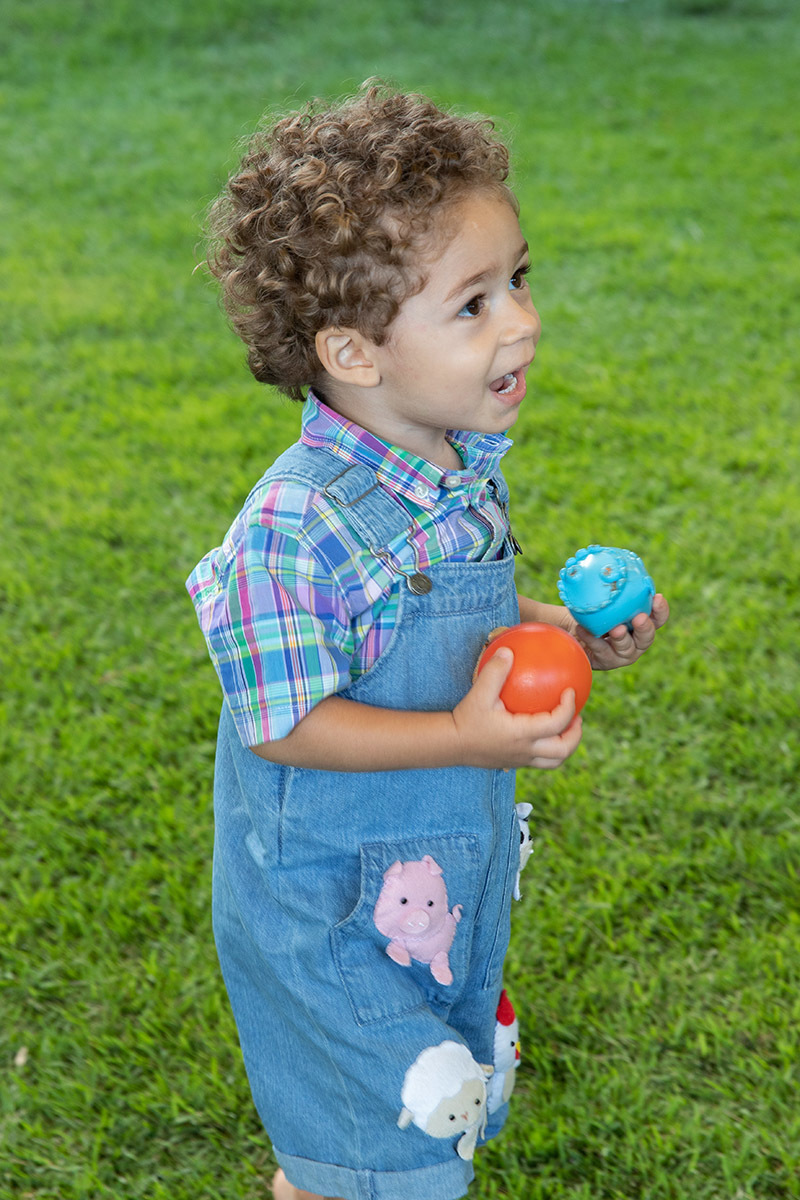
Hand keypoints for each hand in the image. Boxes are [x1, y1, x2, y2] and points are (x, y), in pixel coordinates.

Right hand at [454, 647, 582, 770]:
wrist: (450, 745)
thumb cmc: (466, 719)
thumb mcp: (479, 693)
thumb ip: (495, 672)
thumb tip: (508, 650)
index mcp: (522, 733)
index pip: (557, 723)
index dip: (570, 707)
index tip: (571, 691)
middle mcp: (526, 750)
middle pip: (562, 750)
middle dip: (575, 734)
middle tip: (577, 717)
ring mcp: (521, 760)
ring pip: (554, 761)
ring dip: (565, 746)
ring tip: (566, 729)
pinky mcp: (513, 763)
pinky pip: (540, 760)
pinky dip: (549, 748)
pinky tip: (541, 732)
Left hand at [572, 593, 669, 669]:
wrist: (574, 629)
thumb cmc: (595, 610)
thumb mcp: (605, 598)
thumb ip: (613, 588)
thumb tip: (609, 565)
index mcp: (642, 624)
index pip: (658, 619)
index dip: (661, 610)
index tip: (657, 597)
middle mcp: (636, 642)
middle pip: (647, 638)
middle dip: (645, 628)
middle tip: (639, 618)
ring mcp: (622, 655)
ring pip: (627, 649)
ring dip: (622, 638)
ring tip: (616, 629)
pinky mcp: (605, 662)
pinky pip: (600, 651)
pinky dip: (593, 640)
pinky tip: (583, 630)